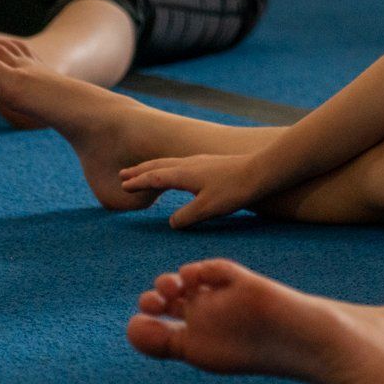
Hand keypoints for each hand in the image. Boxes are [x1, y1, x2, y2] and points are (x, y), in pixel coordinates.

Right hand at [119, 151, 269, 227]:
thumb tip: (171, 222)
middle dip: (140, 171)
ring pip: (169, 162)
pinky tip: (176, 170)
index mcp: (183, 174)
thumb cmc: (233, 191)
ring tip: (144, 170)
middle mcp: (188, 164)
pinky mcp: (209, 163)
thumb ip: (186, 216)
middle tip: (124, 174)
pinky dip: (168, 166)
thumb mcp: (207, 209)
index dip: (138, 182)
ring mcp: (199, 161)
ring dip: (153, 166)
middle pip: (158, 165)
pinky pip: (180, 162)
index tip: (123, 185)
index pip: (154, 178)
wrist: (259, 172)